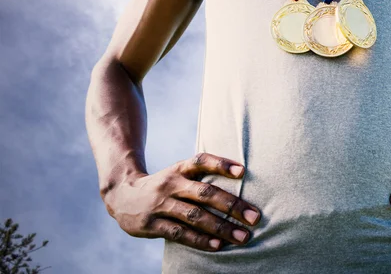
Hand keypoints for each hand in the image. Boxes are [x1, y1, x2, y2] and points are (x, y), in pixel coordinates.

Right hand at [102, 152, 261, 251]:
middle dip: (232, 206)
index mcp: (179, 169)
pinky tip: (218, 245)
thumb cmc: (163, 186)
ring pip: (195, 216)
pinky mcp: (151, 225)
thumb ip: (201, 178)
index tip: (243, 171)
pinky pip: (179, 233)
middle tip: (254, 217)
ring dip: (221, 227)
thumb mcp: (177, 174)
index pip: (201, 161)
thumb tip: (241, 181)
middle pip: (205, 193)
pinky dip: (200, 240)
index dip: (221, 164)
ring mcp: (160, 204)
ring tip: (242, 236)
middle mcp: (170, 184)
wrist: (120, 195)